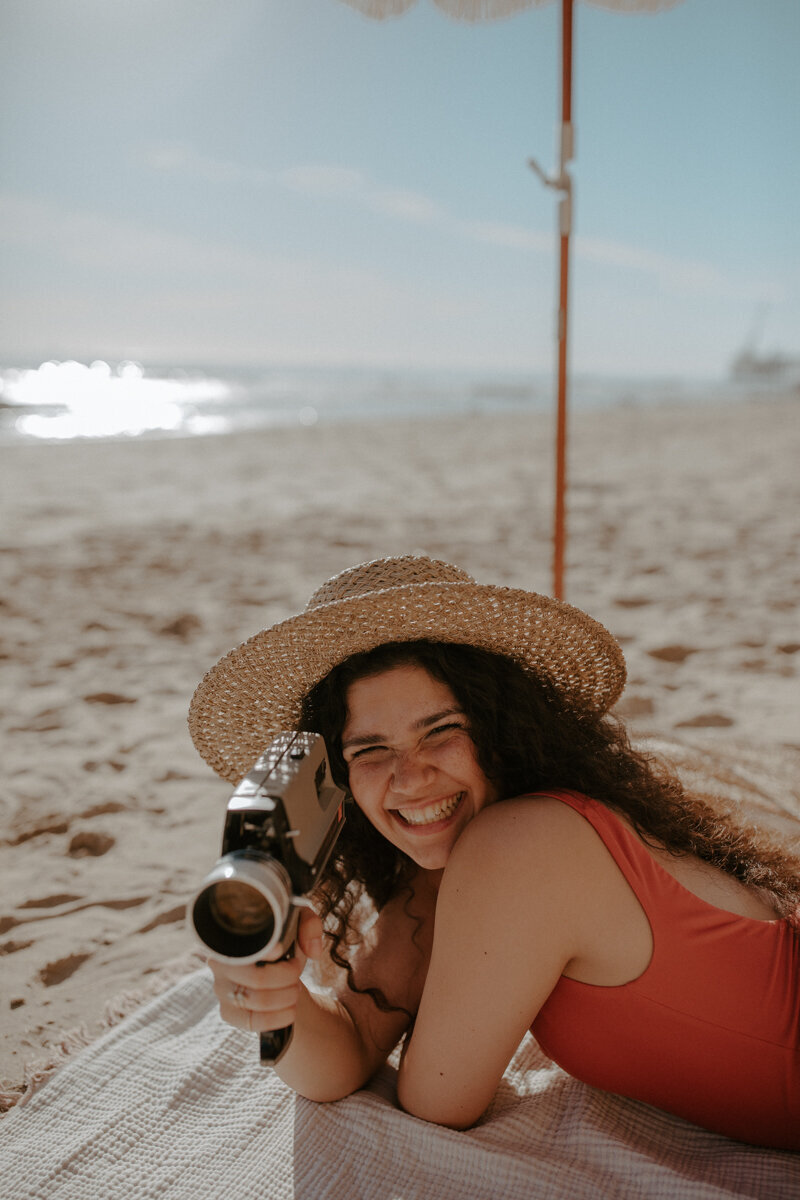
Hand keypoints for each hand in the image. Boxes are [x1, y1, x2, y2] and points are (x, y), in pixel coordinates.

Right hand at [208, 907, 323, 1033]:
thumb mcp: (296, 923)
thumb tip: (313, 951)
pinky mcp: (227, 1012)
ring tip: (294, 989)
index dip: (268, 952)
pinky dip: (279, 1018)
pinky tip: (289, 1009)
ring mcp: (221, 990)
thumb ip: (309, 925)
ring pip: (259, 1001)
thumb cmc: (282, 941)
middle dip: (288, 978)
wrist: (273, 969)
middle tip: (296, 973)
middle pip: (258, 979)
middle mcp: (220, 964)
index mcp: (231, 937)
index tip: (283, 952)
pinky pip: (254, 1022)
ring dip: (287, 997)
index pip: (244, 947)